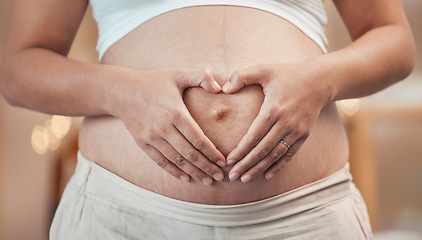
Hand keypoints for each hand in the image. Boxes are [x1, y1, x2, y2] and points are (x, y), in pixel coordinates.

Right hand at [110, 68, 225, 184]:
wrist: (121, 91)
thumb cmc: (154, 82)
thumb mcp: (178, 74)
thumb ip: (202, 76)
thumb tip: (220, 88)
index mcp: (175, 112)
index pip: (198, 138)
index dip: (212, 152)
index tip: (223, 161)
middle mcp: (163, 128)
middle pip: (189, 154)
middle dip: (207, 167)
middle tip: (221, 176)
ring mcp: (151, 137)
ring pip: (176, 161)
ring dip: (193, 172)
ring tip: (208, 180)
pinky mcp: (142, 143)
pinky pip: (160, 162)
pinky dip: (174, 172)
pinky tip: (186, 178)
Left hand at [221, 63, 328, 182]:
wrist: (319, 81)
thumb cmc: (287, 74)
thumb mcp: (264, 69)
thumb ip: (242, 76)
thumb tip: (223, 88)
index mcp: (273, 109)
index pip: (253, 136)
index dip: (240, 150)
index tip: (228, 160)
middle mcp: (286, 123)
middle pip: (263, 150)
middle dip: (246, 164)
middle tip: (232, 176)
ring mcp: (296, 131)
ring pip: (275, 155)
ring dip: (259, 168)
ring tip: (245, 178)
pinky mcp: (304, 135)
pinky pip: (290, 154)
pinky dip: (278, 166)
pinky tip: (267, 175)